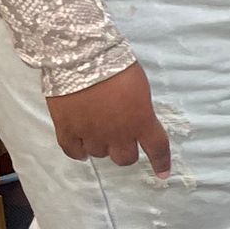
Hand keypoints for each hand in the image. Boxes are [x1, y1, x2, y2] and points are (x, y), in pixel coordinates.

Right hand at [45, 62, 169, 174]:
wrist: (79, 54)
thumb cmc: (114, 64)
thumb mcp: (139, 87)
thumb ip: (140, 109)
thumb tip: (136, 120)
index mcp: (141, 121)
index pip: (157, 149)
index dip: (161, 163)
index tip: (162, 174)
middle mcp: (118, 133)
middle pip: (125, 158)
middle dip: (125, 151)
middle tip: (120, 138)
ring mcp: (91, 133)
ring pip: (99, 154)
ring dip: (101, 145)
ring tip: (97, 130)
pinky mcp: (67, 129)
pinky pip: (73, 151)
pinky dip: (78, 152)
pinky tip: (81, 147)